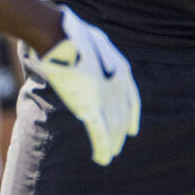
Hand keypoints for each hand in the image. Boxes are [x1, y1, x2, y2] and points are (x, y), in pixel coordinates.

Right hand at [28, 7, 140, 164]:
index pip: (132, 101)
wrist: (62, 39)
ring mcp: (105, 98)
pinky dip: (102, 148)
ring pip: (113, 128)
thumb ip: (99, 57)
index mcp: (122, 70)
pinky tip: (102, 159)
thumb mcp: (96, 43)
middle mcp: (119, 86)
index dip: (131, 117)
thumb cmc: (74, 36)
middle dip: (119, 135)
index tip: (131, 130)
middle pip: (122, 118)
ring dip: (111, 145)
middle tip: (116, 148)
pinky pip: (100, 133)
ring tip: (108, 157)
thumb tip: (89, 59)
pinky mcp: (89, 107)